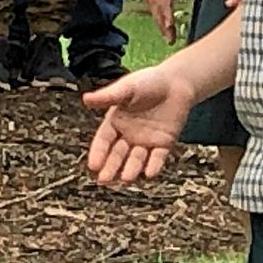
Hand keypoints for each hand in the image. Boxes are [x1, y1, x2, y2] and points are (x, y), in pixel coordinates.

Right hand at [82, 64, 195, 185]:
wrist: (177, 82)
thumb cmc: (149, 82)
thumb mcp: (127, 88)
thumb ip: (109, 96)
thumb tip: (86, 99)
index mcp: (116, 122)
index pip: (104, 140)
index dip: (98, 152)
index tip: (92, 166)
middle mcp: (129, 135)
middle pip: (118, 154)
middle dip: (111, 166)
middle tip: (104, 180)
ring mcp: (147, 140)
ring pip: (137, 158)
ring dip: (132, 169)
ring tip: (126, 179)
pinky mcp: (164, 142)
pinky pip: (158, 156)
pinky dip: (154, 165)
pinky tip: (150, 173)